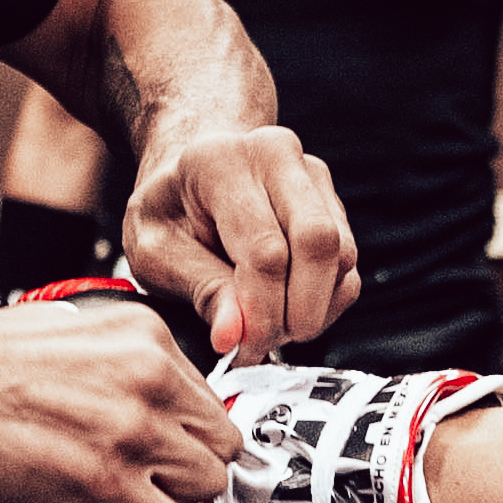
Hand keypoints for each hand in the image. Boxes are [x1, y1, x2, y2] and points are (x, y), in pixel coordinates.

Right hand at [0, 296, 237, 502]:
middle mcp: (151, 376)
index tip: (164, 450)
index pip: (210, 397)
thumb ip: (118, 354)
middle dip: (189, 469)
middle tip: (151, 482)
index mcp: (144, 334)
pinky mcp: (106, 482)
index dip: (187, 433)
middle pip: (221, 444)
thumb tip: (138, 383)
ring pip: (206, 487)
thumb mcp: (66, 325)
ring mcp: (133, 430)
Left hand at [120, 125, 357, 360]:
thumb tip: (234, 337)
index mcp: (222, 161)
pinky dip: (326, 299)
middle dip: (300, 310)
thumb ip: (200, 289)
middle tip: (267, 343)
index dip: (261, 311)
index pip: (265, 249)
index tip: (242, 346)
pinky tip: (288, 308)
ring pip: (341, 254)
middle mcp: (275, 156)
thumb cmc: (168, 212)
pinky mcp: (331, 201)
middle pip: (318, 241)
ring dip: (314, 308)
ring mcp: (310, 176)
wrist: (186, 180)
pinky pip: (348, 262)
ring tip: (270, 325)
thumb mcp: (154, 252)